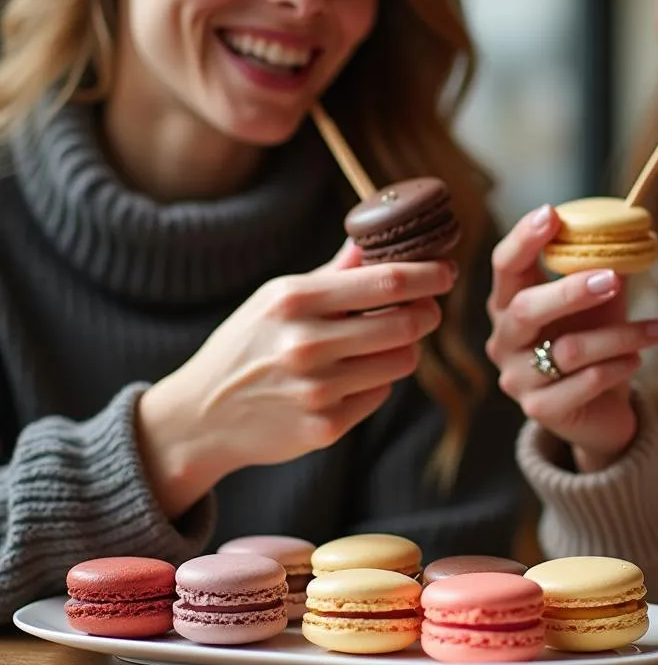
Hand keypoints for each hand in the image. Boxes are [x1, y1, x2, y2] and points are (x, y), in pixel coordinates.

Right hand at [139, 242, 456, 516]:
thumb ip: (332, 272)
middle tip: (426, 308)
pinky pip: (380, 394)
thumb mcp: (276, 298)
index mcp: (294, 299)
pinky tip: (349, 377)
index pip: (387, 281)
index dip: (430, 275)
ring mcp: (317, 389)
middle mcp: (306, 344)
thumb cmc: (248, 345)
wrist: (201, 415)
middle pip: (407, 323)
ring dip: (403, 350)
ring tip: (380, 344)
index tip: (448, 270)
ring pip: (402, 362)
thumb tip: (376, 237)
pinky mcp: (325, 428)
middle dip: (426, 313)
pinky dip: (375, 382)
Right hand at [486, 206, 657, 471]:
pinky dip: (616, 368)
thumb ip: (604, 269)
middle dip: (570, 291)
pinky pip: (582, 383)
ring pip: (567, 350)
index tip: (551, 213)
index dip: (523, 239)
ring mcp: (517, 378)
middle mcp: (503, 340)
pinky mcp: (540, 410)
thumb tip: (631, 230)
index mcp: (508, 303)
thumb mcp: (598, 303)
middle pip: (524, 309)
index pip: (505, 265)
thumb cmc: (593, 342)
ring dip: (619, 336)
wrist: (599, 409)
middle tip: (612, 277)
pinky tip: (636, 360)